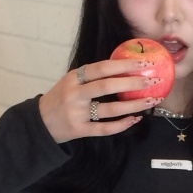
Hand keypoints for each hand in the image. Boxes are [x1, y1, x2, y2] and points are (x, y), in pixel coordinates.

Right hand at [38, 59, 160, 143]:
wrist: (40, 122)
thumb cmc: (61, 99)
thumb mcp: (71, 82)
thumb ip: (92, 77)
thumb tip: (124, 68)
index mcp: (73, 78)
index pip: (101, 68)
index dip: (123, 64)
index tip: (143, 62)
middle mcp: (75, 94)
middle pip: (107, 86)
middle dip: (132, 83)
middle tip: (152, 81)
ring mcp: (77, 114)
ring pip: (110, 110)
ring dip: (133, 105)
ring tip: (150, 101)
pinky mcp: (80, 130)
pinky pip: (105, 129)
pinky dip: (122, 125)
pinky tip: (135, 119)